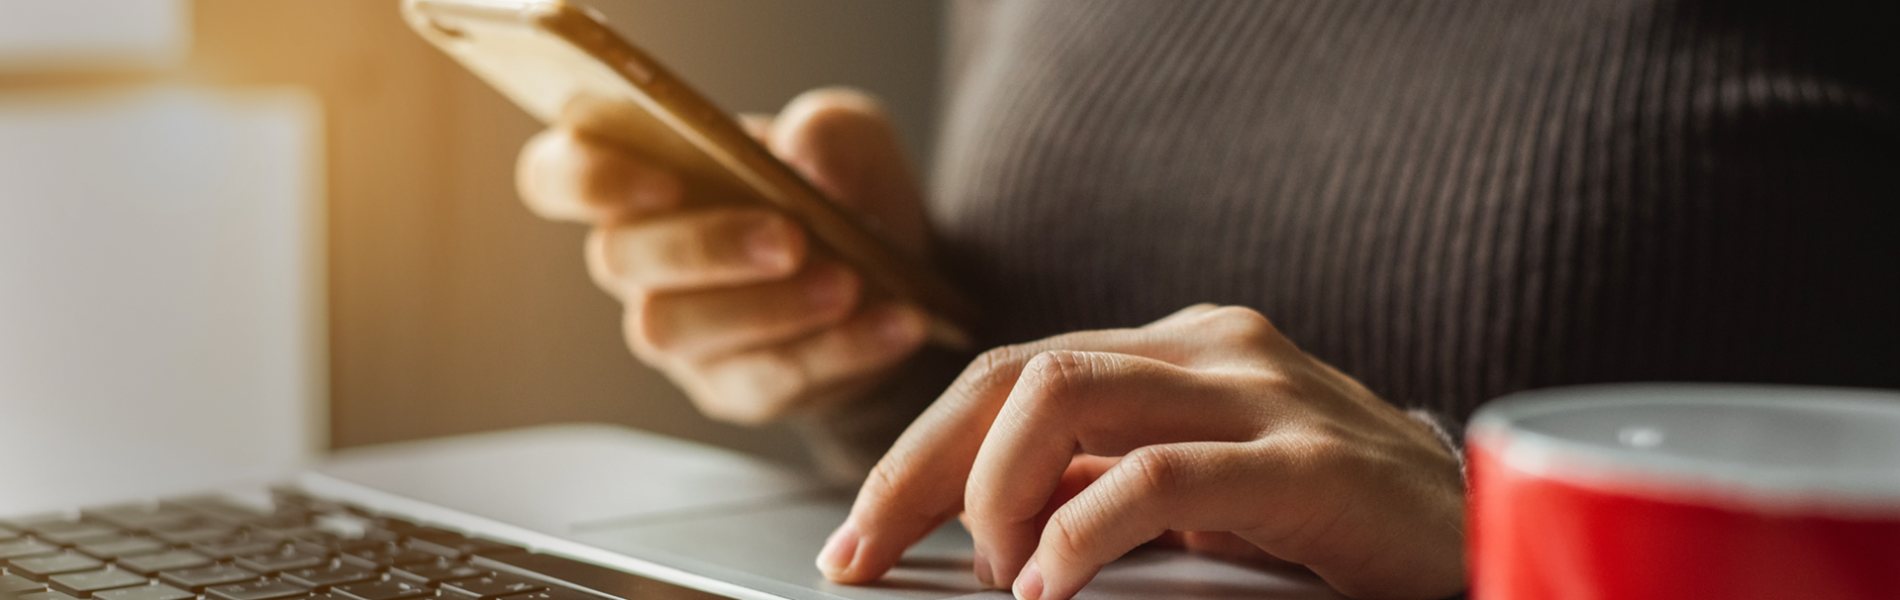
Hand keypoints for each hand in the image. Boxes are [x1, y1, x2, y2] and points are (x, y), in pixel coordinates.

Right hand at [515, 88, 932, 423]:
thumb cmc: (843, 191)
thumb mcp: (851, 138)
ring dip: (769, 309)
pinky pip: (762, 380)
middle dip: (705, 246)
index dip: (588, 178)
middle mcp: (640, 261)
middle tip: (792, 238)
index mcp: (642, 178)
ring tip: (849, 284)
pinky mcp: (730, 388)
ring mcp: (679, 333)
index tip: (662, 179)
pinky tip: (892, 323)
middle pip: (620, 259)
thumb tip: (803, 151)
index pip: (558, 175)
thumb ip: (828, 130)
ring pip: (676, 330)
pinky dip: (834, 351)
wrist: (899, 278)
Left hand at [816, 305, 1466, 599]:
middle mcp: (1209, 349)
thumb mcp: (1199, 497)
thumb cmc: (1334, 525)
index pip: (1008, 374)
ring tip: (986, 573)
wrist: (1484, 539)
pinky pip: (1161, 476)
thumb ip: (1104, 487)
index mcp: (1175, 350)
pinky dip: (1081, 531)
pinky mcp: (1309, 460)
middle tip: (864, 556)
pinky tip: (1049, 581)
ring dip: (990, 491)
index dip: (915, 452)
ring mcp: (1260, 392)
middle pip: (1013, 374)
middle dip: (916, 469)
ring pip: (1064, 395)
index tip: (857, 533)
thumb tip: (982, 523)